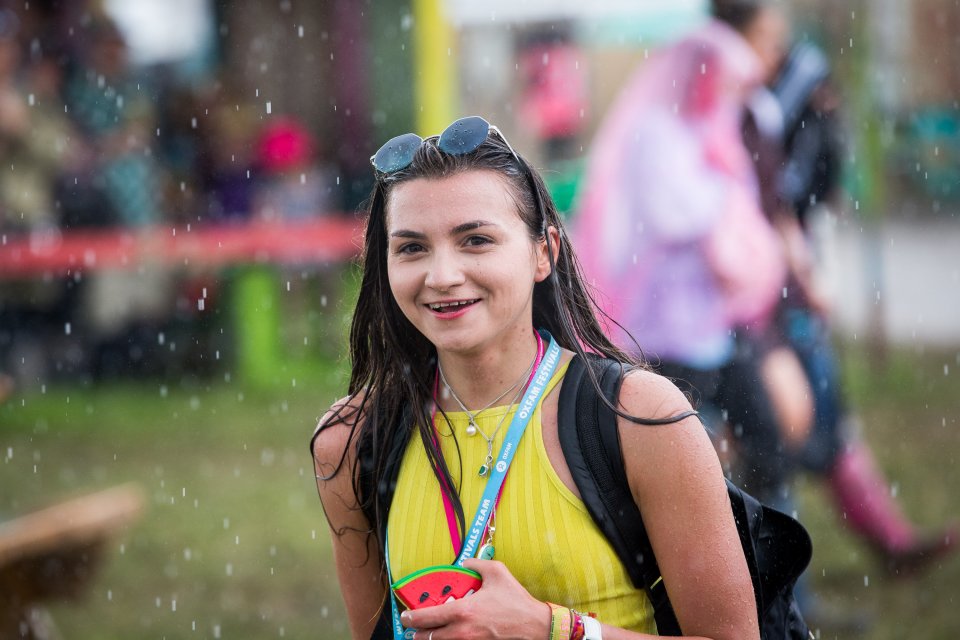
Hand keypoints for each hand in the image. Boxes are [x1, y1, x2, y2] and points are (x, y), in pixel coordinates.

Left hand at [401, 559, 550, 639]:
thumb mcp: (496, 572)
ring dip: (430, 639)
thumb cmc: (515, 601)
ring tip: (427, 633)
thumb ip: (476, 564)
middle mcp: (461, 630)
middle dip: (416, 632)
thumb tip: (465, 562)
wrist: (534, 625)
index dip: (411, 618)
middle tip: (411, 626)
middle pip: (428, 636)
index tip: (405, 616)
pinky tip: (448, 635)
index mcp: (463, 611)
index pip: (427, 617)